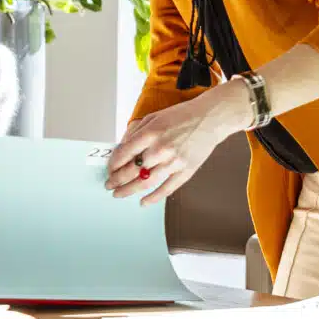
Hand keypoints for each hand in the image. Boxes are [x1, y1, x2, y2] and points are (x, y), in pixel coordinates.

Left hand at [106, 85, 249, 204]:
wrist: (210, 118)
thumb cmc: (182, 116)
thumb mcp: (153, 117)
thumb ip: (135, 132)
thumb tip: (121, 148)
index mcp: (150, 133)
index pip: (124, 154)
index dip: (113, 164)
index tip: (109, 170)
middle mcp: (160, 148)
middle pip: (132, 171)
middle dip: (117, 180)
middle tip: (109, 185)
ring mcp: (174, 162)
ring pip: (146, 182)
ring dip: (129, 190)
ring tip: (119, 194)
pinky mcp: (186, 171)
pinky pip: (166, 189)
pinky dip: (153, 198)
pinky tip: (143, 202)